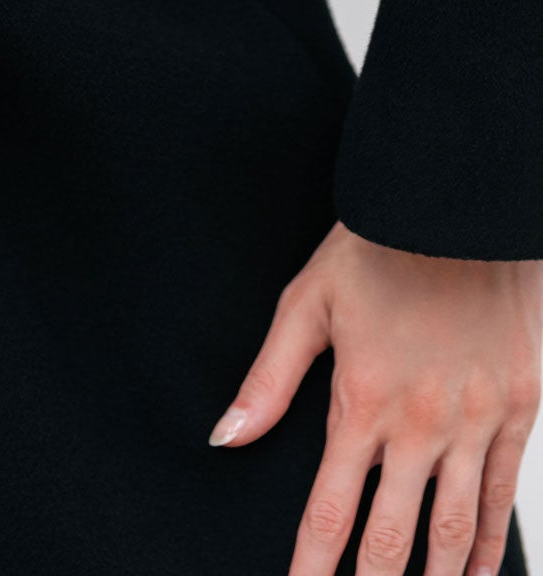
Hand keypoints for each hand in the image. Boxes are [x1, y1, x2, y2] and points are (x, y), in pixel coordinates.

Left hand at [207, 220, 541, 575]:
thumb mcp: (307, 301)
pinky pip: (504, 492)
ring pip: (454, 527)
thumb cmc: (377, 245)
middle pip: (393, 539)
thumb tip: (226, 436)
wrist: (457, 202)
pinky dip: (490, 542)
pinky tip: (478, 573)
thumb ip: (269, 379)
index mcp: (362, 399)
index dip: (311, 568)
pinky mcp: (517, 406)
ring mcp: (474, 418)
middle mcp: (420, 422)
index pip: (329, 511)